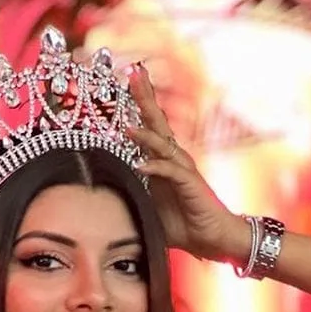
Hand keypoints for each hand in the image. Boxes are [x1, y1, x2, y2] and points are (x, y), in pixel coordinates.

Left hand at [127, 67, 235, 262]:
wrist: (211, 238)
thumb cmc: (181, 224)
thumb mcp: (147, 207)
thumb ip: (128, 197)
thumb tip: (100, 199)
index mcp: (162, 160)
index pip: (149, 126)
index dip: (138, 103)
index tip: (126, 79)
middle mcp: (174, 158)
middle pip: (157, 122)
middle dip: (145, 98)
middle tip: (134, 73)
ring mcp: (183, 169)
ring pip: (164, 143)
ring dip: (146, 133)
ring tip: (128, 124)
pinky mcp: (190, 183)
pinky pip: (171, 171)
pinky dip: (155, 167)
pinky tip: (141, 165)